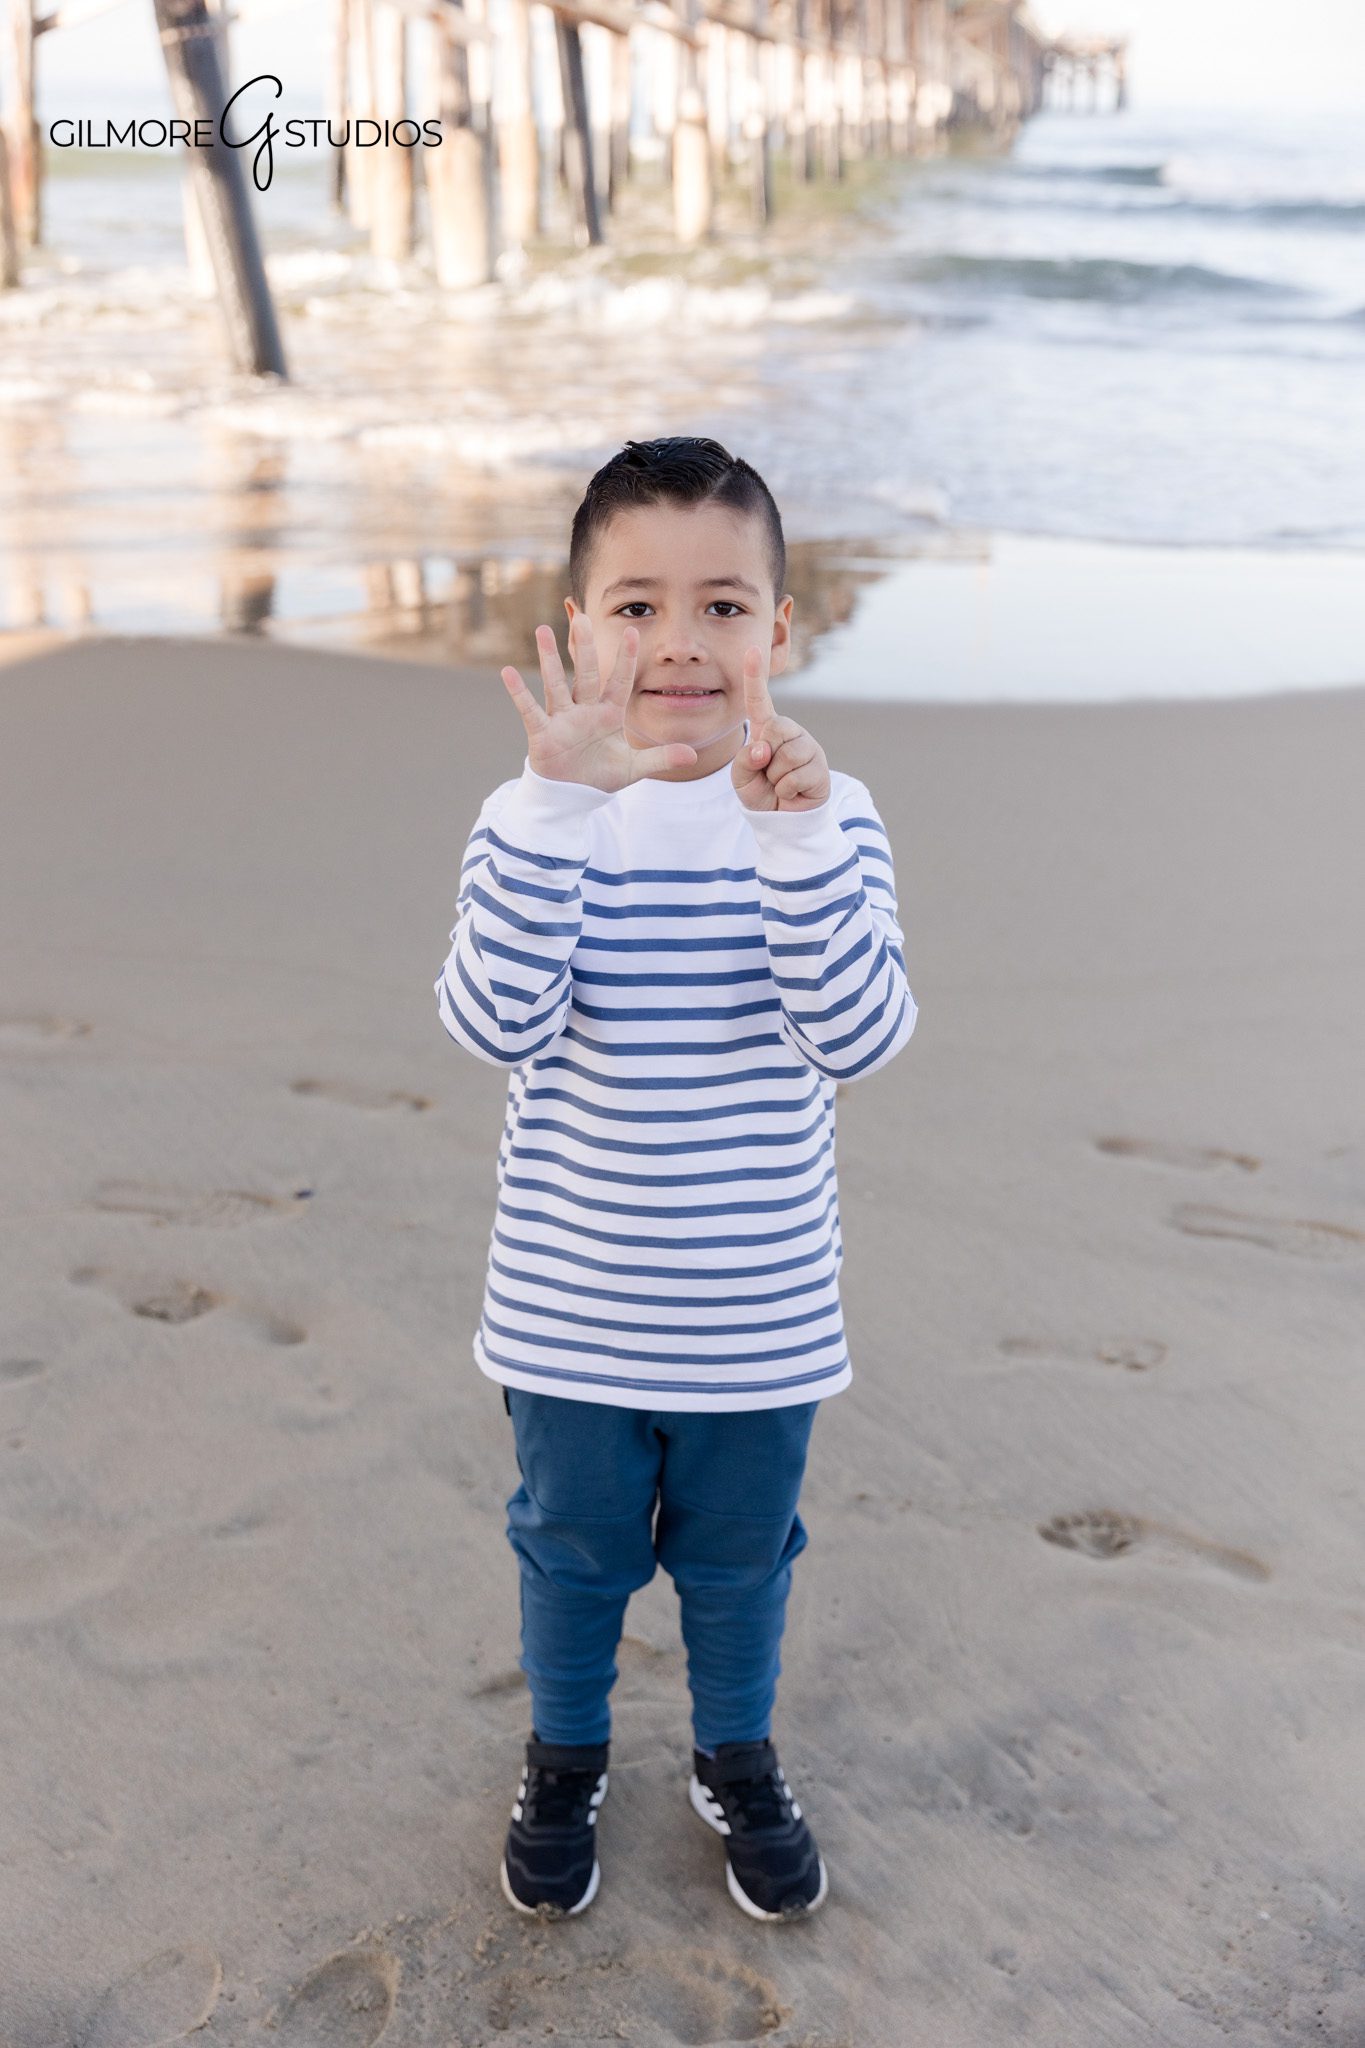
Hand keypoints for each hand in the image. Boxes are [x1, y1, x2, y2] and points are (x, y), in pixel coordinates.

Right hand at [499, 616, 700, 790]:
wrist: (573, 796)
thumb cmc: (601, 776)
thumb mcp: (634, 768)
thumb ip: (660, 758)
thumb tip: (693, 756)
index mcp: (609, 714)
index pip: (620, 682)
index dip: (627, 660)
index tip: (634, 632)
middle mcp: (585, 710)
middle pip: (586, 674)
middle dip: (585, 647)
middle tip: (583, 616)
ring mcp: (562, 719)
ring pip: (556, 684)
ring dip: (549, 658)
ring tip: (542, 629)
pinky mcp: (543, 734)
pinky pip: (530, 710)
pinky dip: (518, 693)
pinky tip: (508, 672)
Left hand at [732, 648, 830, 811]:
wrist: (782, 819)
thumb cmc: (761, 792)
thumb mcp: (741, 776)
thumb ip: (745, 759)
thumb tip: (765, 749)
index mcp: (767, 728)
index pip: (758, 700)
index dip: (754, 675)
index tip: (751, 649)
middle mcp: (789, 731)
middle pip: (774, 730)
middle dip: (765, 759)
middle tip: (769, 774)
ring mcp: (807, 746)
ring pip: (785, 756)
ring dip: (776, 777)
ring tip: (781, 783)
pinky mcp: (820, 766)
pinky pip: (794, 777)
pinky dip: (786, 790)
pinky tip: (793, 791)